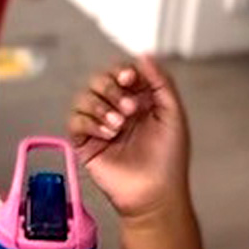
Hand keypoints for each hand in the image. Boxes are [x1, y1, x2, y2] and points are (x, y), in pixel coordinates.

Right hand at [68, 54, 191, 218]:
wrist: (155, 193)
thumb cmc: (168, 159)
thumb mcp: (173, 114)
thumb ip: (160, 82)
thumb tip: (144, 55)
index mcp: (138, 99)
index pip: (121, 73)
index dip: (122, 71)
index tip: (129, 78)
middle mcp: (117, 109)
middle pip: (99, 80)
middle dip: (112, 89)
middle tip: (129, 109)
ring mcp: (100, 125)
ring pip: (84, 98)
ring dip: (101, 106)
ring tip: (119, 125)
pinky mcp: (85, 142)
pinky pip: (75, 121)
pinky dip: (89, 122)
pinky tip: (107, 134)